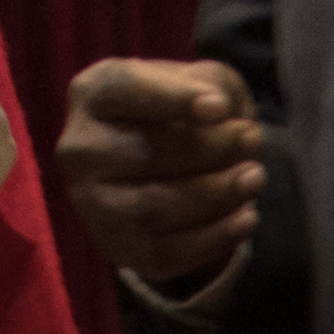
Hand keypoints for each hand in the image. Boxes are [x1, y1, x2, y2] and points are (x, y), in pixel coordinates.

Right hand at [54, 57, 267, 283]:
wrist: (158, 172)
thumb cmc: (178, 116)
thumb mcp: (197, 83)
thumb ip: (210, 84)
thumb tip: (218, 111)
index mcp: (91, 95)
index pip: (121, 89)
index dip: (171, 98)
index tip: (220, 107)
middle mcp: (79, 149)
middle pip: (145, 152)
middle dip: (211, 148)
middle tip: (253, 139)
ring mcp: (92, 202)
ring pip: (156, 206)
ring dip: (217, 193)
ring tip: (254, 177)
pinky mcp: (119, 246)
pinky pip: (169, 250)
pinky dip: (217, 236)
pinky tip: (246, 216)